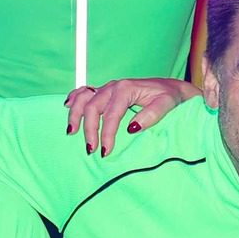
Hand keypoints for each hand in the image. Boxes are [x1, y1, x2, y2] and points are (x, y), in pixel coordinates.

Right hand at [64, 78, 196, 155]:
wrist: (171, 89)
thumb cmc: (169, 97)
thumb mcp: (166, 105)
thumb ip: (152, 115)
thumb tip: (132, 128)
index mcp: (126, 88)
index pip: (111, 114)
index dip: (106, 134)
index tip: (105, 151)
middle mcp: (114, 86)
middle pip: (92, 107)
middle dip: (89, 130)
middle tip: (91, 150)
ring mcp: (108, 88)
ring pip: (83, 98)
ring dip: (75, 115)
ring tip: (71, 132)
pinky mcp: (106, 91)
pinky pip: (84, 92)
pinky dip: (74, 98)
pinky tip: (67, 107)